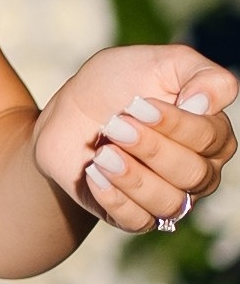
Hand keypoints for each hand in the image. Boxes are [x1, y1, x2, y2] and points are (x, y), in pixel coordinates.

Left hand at [36, 45, 237, 234]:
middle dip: (150, 148)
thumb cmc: (119, 84)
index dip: (174, 123)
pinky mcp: (135, 215)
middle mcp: (199, 171)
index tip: (137, 104)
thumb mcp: (160, 61)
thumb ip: (200, 73)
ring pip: (169, 203)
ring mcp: (169, 196)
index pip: (210, 138)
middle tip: (116, 125)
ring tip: (103, 152)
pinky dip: (115, 199)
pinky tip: (95, 173)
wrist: (70, 115)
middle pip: (192, 174)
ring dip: (133, 176)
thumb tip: (206, 104)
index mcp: (212, 134)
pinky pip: (138, 222)